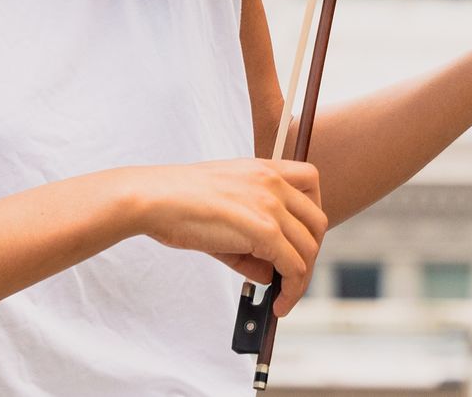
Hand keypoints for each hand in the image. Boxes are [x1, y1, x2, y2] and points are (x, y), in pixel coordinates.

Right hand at [126, 159, 327, 315]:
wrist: (153, 198)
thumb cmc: (177, 201)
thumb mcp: (224, 209)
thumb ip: (251, 240)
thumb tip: (269, 273)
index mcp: (264, 168)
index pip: (311, 182)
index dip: (310, 214)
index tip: (300, 237)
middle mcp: (273, 182)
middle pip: (317, 221)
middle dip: (310, 251)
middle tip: (292, 273)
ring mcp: (271, 205)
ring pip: (309, 248)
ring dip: (301, 279)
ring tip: (284, 297)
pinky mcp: (264, 230)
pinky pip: (294, 266)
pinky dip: (292, 289)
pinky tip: (278, 303)